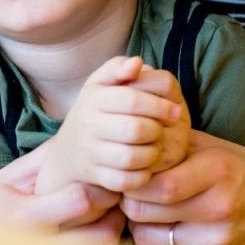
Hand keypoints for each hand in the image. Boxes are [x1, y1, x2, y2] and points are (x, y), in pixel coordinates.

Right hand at [0, 140, 120, 241]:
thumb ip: (44, 159)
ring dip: (113, 227)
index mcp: (22, 216)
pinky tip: (97, 226)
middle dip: (113, 208)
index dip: (99, 185)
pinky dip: (104, 242)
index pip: (79, 201)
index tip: (102, 175)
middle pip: (100, 232)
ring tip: (107, 210)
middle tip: (114, 191)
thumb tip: (77, 136)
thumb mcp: (9, 177)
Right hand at [39, 56, 187, 191]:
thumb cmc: (94, 111)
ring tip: (156, 147)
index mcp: (93, 99)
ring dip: (153, 153)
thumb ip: (118, 68)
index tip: (175, 110)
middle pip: (136, 129)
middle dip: (157, 129)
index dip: (159, 105)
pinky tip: (146, 166)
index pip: (131, 99)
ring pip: (133, 157)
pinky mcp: (97, 177)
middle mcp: (88, 126)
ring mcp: (90, 154)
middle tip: (163, 130)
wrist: (69, 152)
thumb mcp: (100, 84)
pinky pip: (127, 181)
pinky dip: (143, 175)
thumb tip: (138, 63)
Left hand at [122, 131, 244, 244]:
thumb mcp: (211, 146)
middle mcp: (220, 207)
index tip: (133, 177)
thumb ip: (171, 145)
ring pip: (149, 239)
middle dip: (132, 202)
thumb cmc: (239, 169)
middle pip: (145, 213)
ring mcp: (220, 239)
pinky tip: (164, 231)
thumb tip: (130, 148)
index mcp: (217, 171)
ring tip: (151, 213)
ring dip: (140, 226)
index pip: (156, 186)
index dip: (134, 182)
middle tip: (135, 195)